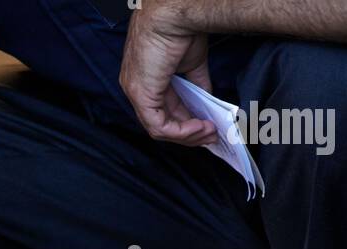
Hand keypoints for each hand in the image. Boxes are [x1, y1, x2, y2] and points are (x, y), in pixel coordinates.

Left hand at [120, 11, 216, 144]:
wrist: (175, 13)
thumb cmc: (181, 28)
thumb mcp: (192, 63)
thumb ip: (198, 85)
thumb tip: (208, 101)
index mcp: (146, 78)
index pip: (163, 109)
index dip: (186, 122)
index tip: (206, 126)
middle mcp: (136, 87)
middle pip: (161, 123)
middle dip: (189, 134)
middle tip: (211, 136)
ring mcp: (136, 93)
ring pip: (160, 129)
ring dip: (188, 135)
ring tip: (209, 132)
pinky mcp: (141, 96)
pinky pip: (160, 126)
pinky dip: (182, 131)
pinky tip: (200, 126)